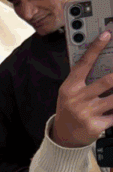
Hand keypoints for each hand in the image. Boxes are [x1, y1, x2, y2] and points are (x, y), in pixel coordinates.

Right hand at [52, 31, 112, 147]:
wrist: (64, 137)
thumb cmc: (69, 109)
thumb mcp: (70, 92)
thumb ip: (83, 78)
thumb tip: (104, 61)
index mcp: (70, 88)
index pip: (84, 63)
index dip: (96, 47)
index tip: (107, 34)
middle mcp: (77, 100)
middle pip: (108, 80)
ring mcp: (87, 113)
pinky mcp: (96, 126)